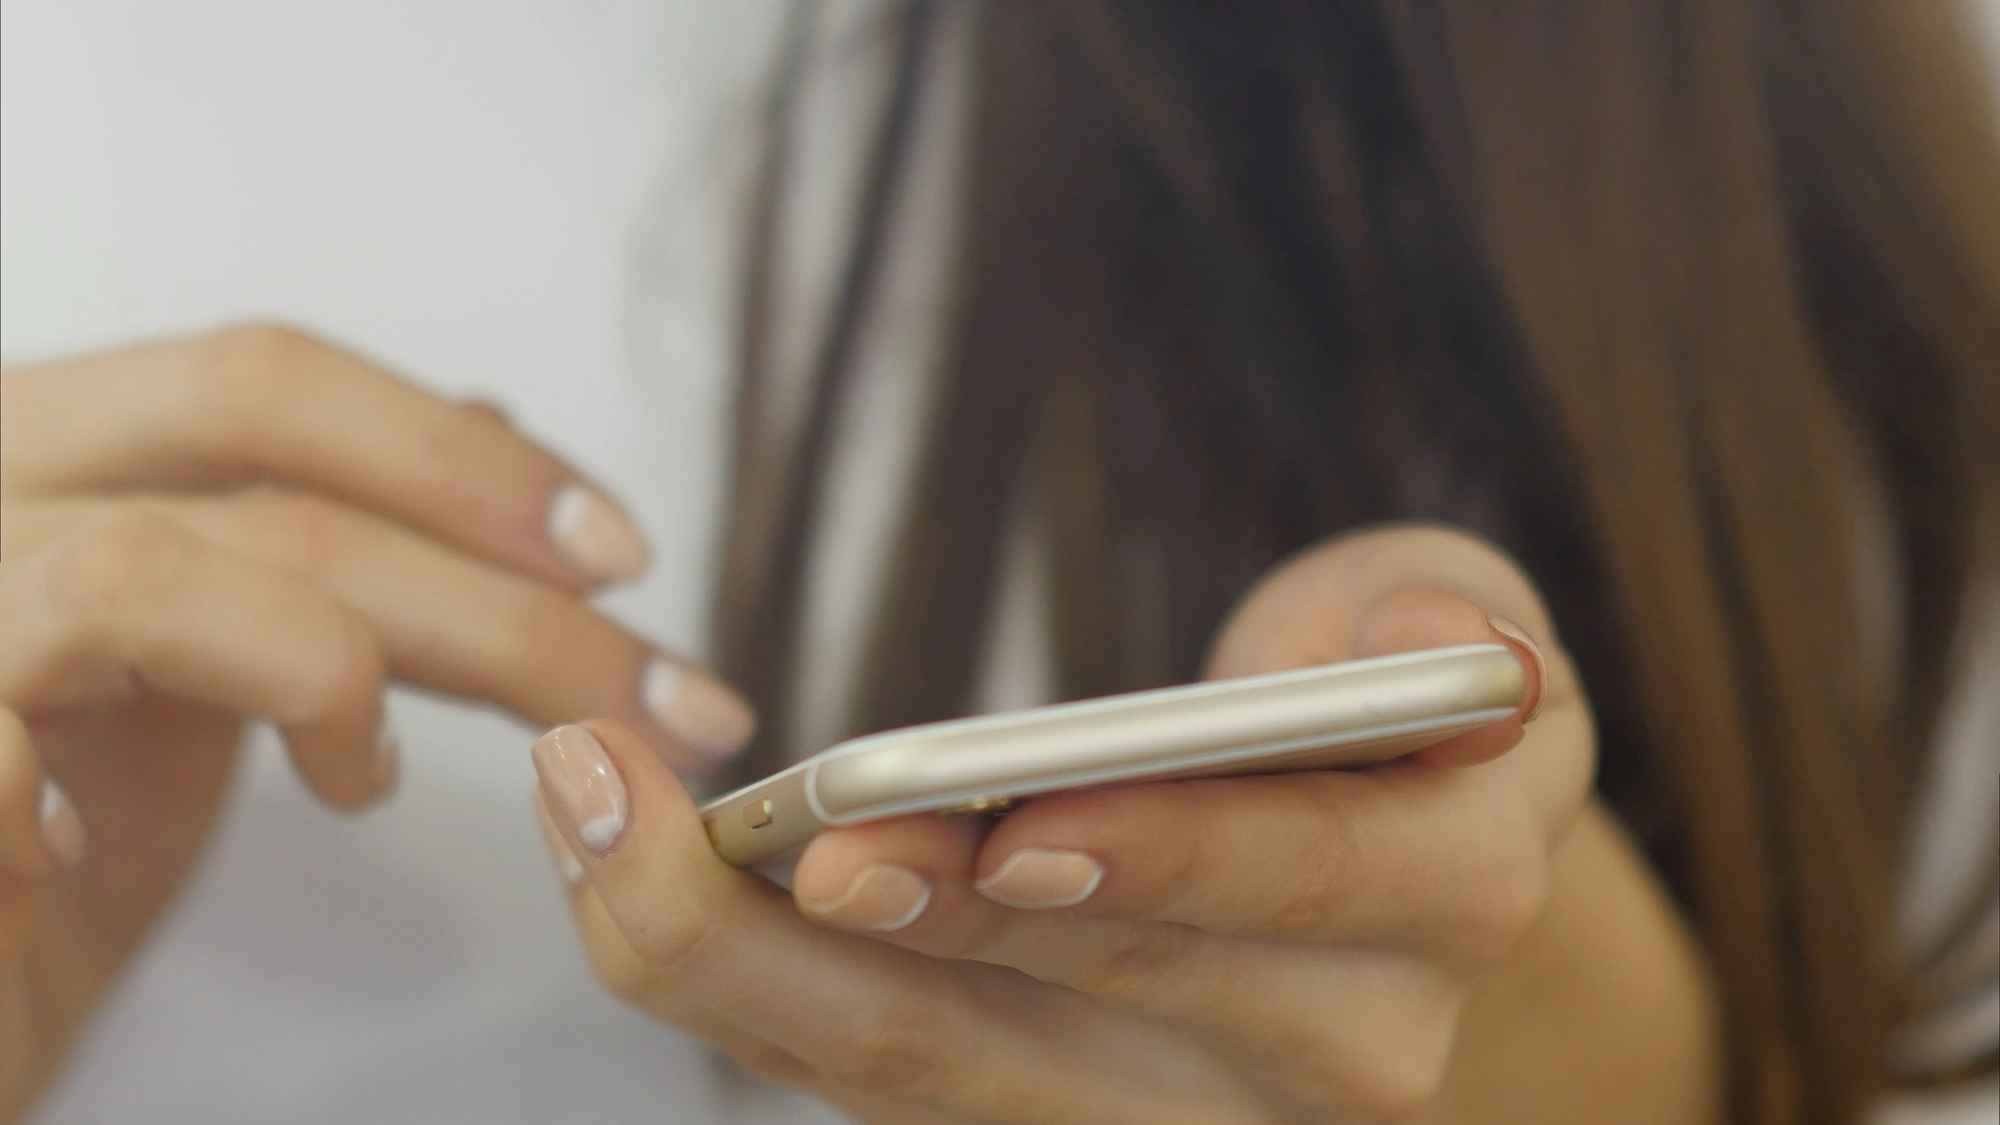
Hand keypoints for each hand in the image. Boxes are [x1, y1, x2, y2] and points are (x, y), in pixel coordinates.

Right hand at [0, 325, 753, 1114]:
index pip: (269, 384)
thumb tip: (488, 419)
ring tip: (366, 779)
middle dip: (488, 574)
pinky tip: (128, 843)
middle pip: (258, 452)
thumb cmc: (56, 836)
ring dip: (330, 672)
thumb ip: (322, 535)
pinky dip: (65, 781)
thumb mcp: (208, 661)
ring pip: (147, 572)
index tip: (624, 556)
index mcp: (56, 448)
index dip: (461, 459)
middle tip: (659, 700)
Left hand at [533, 526, 1594, 1123]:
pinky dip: (735, 974)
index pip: (1303, 889)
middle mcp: (1331, 1062)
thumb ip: (1455, 619)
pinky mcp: (1044, 1116)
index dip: (1163, 857)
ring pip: (931, 1075)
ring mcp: (1177, 1117)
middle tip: (728, 833)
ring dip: (744, 960)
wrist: (1381, 860)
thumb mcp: (1457, 627)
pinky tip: (621, 863)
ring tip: (597, 811)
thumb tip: (1443, 637)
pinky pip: (867, 1067)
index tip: (1009, 826)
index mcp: (1449, 904)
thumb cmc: (1400, 713)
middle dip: (893, 927)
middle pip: (1073, 1025)